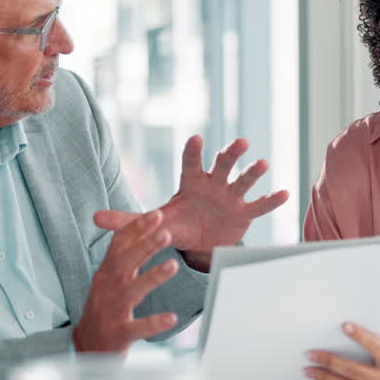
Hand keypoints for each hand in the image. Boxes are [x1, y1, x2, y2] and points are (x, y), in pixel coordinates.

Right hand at [73, 210, 179, 352]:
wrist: (87, 347)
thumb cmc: (104, 308)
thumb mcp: (109, 279)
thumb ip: (122, 255)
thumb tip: (132, 227)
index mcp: (106, 273)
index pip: (120, 245)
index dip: (137, 228)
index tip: (156, 214)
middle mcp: (107, 288)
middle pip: (124, 263)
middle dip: (145, 246)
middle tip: (166, 232)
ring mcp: (111, 311)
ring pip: (131, 291)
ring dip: (151, 277)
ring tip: (173, 266)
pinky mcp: (118, 334)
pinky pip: (137, 328)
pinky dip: (153, 323)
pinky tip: (171, 317)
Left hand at [93, 136, 288, 271]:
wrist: (200, 241)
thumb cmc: (177, 224)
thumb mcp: (153, 222)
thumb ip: (126, 220)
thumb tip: (94, 218)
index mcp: (191, 181)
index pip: (191, 162)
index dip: (194, 151)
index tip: (197, 138)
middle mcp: (214, 183)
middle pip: (222, 164)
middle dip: (230, 154)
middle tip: (240, 143)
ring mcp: (232, 197)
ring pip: (244, 180)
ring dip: (253, 172)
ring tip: (263, 163)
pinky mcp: (245, 214)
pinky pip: (260, 206)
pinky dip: (272, 200)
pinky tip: (285, 193)